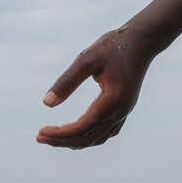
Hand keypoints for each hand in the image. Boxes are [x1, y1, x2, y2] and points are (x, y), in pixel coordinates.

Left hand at [36, 27, 158, 148]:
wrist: (141, 41)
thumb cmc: (113, 46)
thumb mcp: (86, 59)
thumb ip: (67, 81)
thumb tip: (47, 103)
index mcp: (112, 101)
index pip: (82, 127)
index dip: (60, 134)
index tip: (41, 132)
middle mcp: (120, 111)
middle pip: (88, 138)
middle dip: (62, 141)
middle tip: (40, 138)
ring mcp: (124, 112)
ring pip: (98, 138)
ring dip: (75, 141)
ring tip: (53, 138)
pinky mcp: (125, 109)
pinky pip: (106, 132)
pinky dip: (89, 137)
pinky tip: (76, 133)